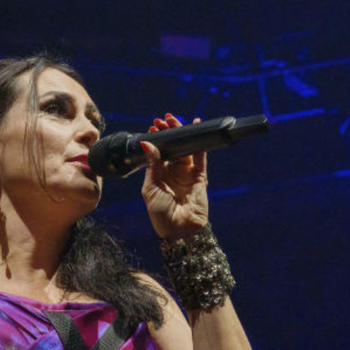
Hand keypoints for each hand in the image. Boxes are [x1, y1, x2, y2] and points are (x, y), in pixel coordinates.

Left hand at [141, 113, 208, 239]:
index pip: (157, 153)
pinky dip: (200, 142)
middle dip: (168, 133)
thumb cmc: (160, 213)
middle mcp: (173, 173)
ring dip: (181, 134)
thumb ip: (153, 165)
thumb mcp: (151, 187)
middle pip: (171, 148)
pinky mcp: (200, 177)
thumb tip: (148, 143)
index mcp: (158, 176)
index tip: (153, 127)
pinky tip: (197, 127)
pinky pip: (201, 156)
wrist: (179, 230)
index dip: (156, 139)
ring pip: (185, 149)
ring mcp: (187, 174)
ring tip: (174, 120)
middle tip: (163, 119)